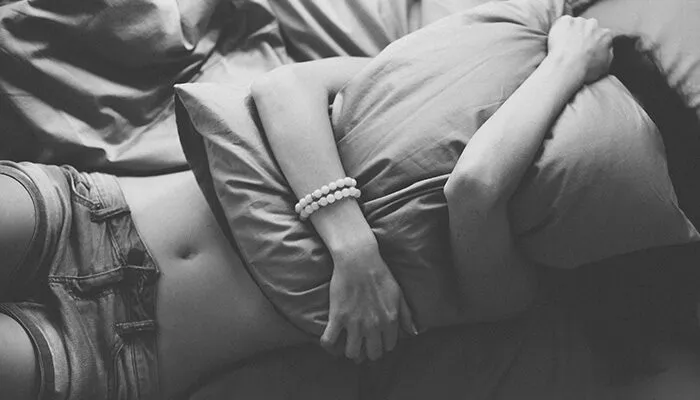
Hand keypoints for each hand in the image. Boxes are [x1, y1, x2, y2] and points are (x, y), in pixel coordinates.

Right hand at [320, 240, 415, 362]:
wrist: (358, 260)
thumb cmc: (380, 274)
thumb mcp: (399, 294)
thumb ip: (406, 315)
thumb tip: (413, 333)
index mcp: (390, 320)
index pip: (389, 346)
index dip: (383, 344)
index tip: (377, 339)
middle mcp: (374, 326)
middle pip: (372, 354)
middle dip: (369, 350)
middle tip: (363, 343)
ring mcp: (355, 323)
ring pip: (352, 353)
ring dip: (351, 350)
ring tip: (348, 342)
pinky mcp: (337, 317)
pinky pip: (330, 341)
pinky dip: (329, 345)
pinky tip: (330, 341)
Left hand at [547, 15, 613, 83]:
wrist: (567, 66)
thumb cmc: (584, 69)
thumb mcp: (605, 66)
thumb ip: (608, 54)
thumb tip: (607, 50)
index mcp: (606, 35)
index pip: (601, 35)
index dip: (593, 42)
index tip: (587, 48)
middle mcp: (594, 25)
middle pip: (588, 27)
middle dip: (583, 34)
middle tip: (574, 47)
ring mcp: (579, 21)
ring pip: (575, 24)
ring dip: (571, 31)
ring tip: (564, 46)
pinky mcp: (565, 21)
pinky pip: (562, 23)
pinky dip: (559, 29)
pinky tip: (557, 41)